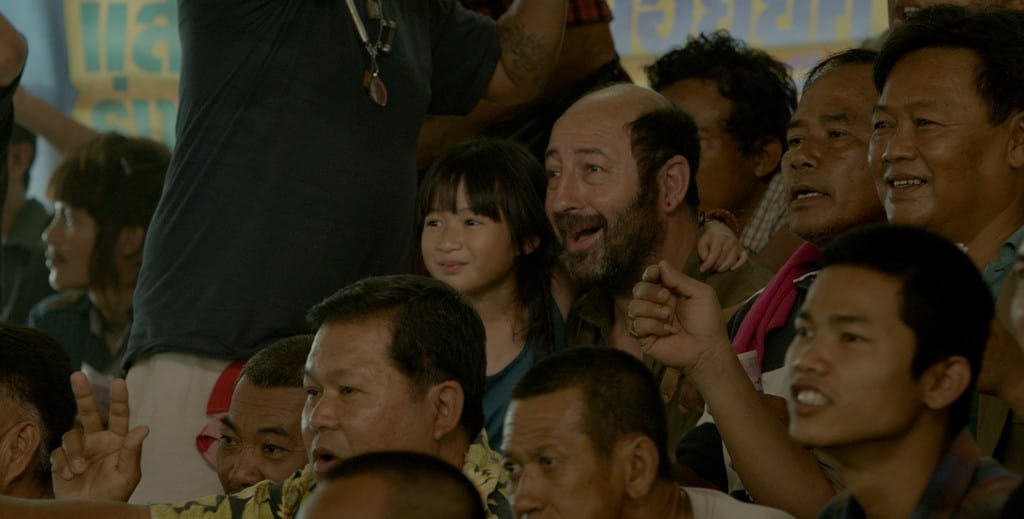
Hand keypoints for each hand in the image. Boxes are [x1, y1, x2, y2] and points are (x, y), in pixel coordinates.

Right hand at [51, 372, 148, 500]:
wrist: (91, 509)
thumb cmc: (115, 494)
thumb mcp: (129, 475)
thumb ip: (133, 451)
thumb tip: (144, 427)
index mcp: (118, 440)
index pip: (120, 415)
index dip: (119, 399)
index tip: (119, 381)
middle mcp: (98, 439)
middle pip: (89, 412)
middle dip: (83, 393)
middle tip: (77, 375)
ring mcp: (80, 448)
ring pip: (71, 435)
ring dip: (75, 453)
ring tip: (80, 471)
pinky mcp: (62, 459)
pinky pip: (58, 452)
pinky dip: (63, 464)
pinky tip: (70, 476)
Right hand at [627, 261, 733, 372]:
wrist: (707, 350)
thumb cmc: (708, 322)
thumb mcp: (701, 294)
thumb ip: (680, 279)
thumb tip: (661, 264)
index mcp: (669, 292)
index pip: (651, 277)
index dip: (649, 273)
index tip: (653, 273)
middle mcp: (656, 305)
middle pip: (638, 289)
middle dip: (650, 291)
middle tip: (665, 298)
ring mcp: (649, 321)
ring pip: (634, 306)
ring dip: (651, 310)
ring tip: (668, 317)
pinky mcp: (644, 337)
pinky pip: (636, 325)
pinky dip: (652, 326)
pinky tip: (667, 331)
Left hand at [697, 220, 747, 272]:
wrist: (719, 229)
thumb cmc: (709, 238)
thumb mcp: (702, 242)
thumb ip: (702, 251)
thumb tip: (706, 261)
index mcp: (719, 238)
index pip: (714, 254)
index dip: (707, 264)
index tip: (702, 269)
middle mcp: (730, 241)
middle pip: (722, 259)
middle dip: (714, 267)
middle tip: (708, 269)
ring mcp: (737, 245)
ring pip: (731, 261)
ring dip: (723, 268)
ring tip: (716, 269)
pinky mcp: (742, 250)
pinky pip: (744, 259)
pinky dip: (738, 265)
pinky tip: (731, 269)